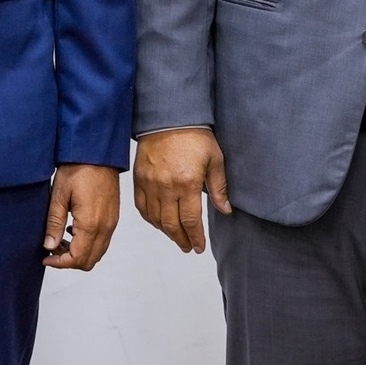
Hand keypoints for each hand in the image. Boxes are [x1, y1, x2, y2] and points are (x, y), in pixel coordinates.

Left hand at [43, 164, 120, 269]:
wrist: (97, 153)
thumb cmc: (78, 168)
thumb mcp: (59, 195)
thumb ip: (54, 223)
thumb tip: (49, 246)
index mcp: (91, 224)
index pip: (77, 258)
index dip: (60, 263)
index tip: (46, 258)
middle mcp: (105, 227)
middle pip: (89, 261)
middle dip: (69, 261)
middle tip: (52, 249)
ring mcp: (112, 222)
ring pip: (98, 252)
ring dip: (79, 252)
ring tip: (60, 238)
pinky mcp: (113, 217)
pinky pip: (103, 240)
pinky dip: (88, 243)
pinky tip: (73, 229)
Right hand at [134, 127, 229, 252]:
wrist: (168, 117)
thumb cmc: (194, 136)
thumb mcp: (214, 159)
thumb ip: (219, 188)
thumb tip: (225, 210)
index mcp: (187, 183)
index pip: (191, 221)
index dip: (196, 237)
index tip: (199, 246)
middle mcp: (166, 186)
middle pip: (171, 224)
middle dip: (182, 240)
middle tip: (189, 247)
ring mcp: (150, 183)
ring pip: (155, 218)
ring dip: (166, 232)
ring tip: (176, 238)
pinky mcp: (139, 179)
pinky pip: (141, 207)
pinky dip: (150, 219)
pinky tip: (158, 223)